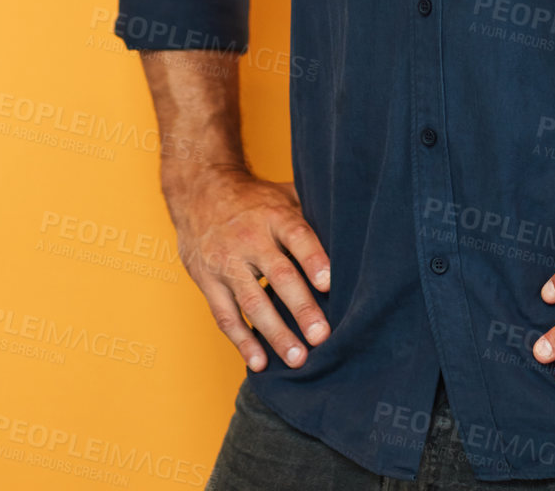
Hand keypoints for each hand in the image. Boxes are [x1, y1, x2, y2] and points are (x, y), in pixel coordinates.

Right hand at [162, 165, 331, 371]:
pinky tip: (260, 362)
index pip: (297, 236)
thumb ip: (311, 212)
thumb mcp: (283, 195)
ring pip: (252, 302)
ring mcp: (226, 262)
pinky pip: (226, 316)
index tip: (329, 284)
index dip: (314, 259)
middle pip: (279, 275)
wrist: (200, 192)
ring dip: (275, 333)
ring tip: (297, 359)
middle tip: (321, 336)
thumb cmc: (254, 199)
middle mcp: (250, 239)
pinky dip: (243, 341)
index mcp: (274, 215)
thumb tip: (354, 229)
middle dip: (301, 308)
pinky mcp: (208, 282)